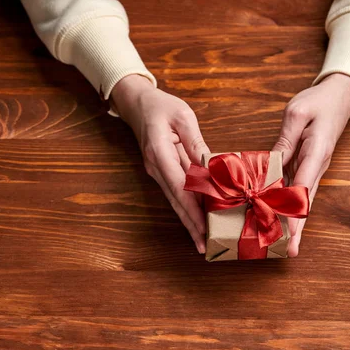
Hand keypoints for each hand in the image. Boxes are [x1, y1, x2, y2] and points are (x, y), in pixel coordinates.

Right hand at [110, 75, 209, 253]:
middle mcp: (155, 167)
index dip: (192, 210)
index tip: (203, 228)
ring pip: (175, 200)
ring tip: (202, 239)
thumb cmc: (161, 106)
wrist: (137, 103)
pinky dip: (187, 206)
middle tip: (203, 246)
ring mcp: (156, 171)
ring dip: (188, 219)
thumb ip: (197, 142)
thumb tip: (211, 166)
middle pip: (175, 201)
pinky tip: (198, 218)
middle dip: (190, 224)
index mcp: (159, 152)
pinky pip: (176, 192)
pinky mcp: (161, 171)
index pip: (179, 187)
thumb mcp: (183, 117)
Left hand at [272, 73, 349, 256]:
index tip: (289, 234)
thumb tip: (270, 164)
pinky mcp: (309, 167)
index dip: (295, 213)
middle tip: (289, 252)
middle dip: (297, 228)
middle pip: (306, 202)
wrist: (339, 96)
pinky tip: (279, 217)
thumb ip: (284, 140)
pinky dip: (289, 205)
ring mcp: (314, 169)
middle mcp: (318, 166)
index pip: (304, 189)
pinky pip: (299, 190)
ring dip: (294, 222)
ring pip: (303, 200)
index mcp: (316, 153)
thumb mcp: (296, 114)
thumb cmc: (318, 102)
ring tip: (283, 244)